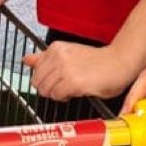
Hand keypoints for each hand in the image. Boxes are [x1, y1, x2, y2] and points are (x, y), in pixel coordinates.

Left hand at [23, 41, 138, 100]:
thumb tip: (26, 59)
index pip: (35, 70)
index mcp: (56, 48)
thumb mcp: (68, 54)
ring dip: (58, 93)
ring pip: (46, 91)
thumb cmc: (98, 61)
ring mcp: (65, 69)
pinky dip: (65, 98)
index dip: (47, 78)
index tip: (58, 78)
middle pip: (38, 82)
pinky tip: (77, 90)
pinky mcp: (73, 82)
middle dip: (49, 88)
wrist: (120, 62)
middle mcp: (58, 56)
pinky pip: (57, 96)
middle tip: (65, 85)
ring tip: (73, 87)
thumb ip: (44, 58)